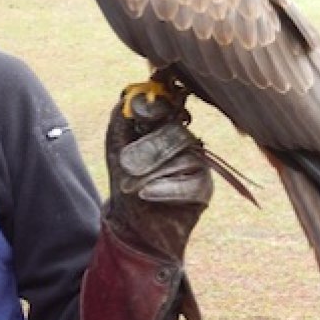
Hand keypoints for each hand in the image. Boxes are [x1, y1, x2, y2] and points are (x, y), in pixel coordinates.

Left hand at [104, 91, 213, 262]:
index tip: (141, 115)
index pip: (170, 105)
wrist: (131, 224)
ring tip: (132, 187)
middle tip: (127, 165)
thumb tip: (131, 94)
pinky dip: (165, 190)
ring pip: (182, 158)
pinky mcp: (204, 188)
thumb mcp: (115, 147)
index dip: (158, 106)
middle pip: (177, 132)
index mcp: (165, 124)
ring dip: (151, 174)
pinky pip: (190, 183)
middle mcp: (185, 139)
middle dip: (149, 148)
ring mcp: (198, 162)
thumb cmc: (124, 181)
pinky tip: (146, 194)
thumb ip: (122, 118)